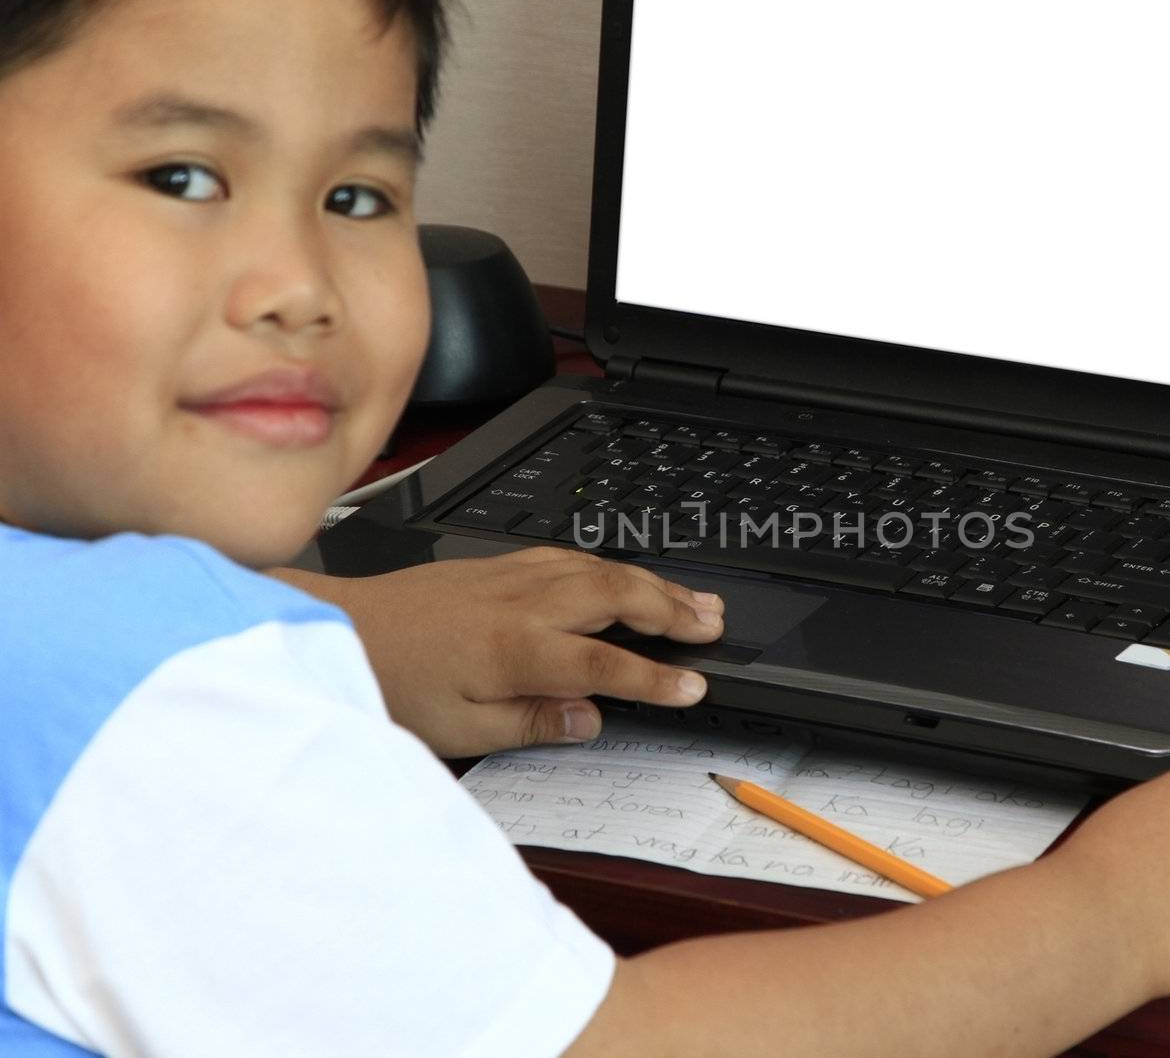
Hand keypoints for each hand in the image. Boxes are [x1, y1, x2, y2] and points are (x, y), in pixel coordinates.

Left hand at [274, 548, 722, 756]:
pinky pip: (570, 555)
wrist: (338, 630)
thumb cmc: (392, 684)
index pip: (605, 663)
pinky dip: (610, 564)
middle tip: (715, 625)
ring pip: (600, 569)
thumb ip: (533, 722)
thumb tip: (590, 719)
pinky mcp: (499, 565)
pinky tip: (625, 573)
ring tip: (693, 599)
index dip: (655, 676)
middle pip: (616, 597)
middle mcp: (522, 604)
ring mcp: (512, 576)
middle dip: (673, 610)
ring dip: (653, 583)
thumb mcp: (461, 729)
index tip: (694, 686)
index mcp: (516, 650)